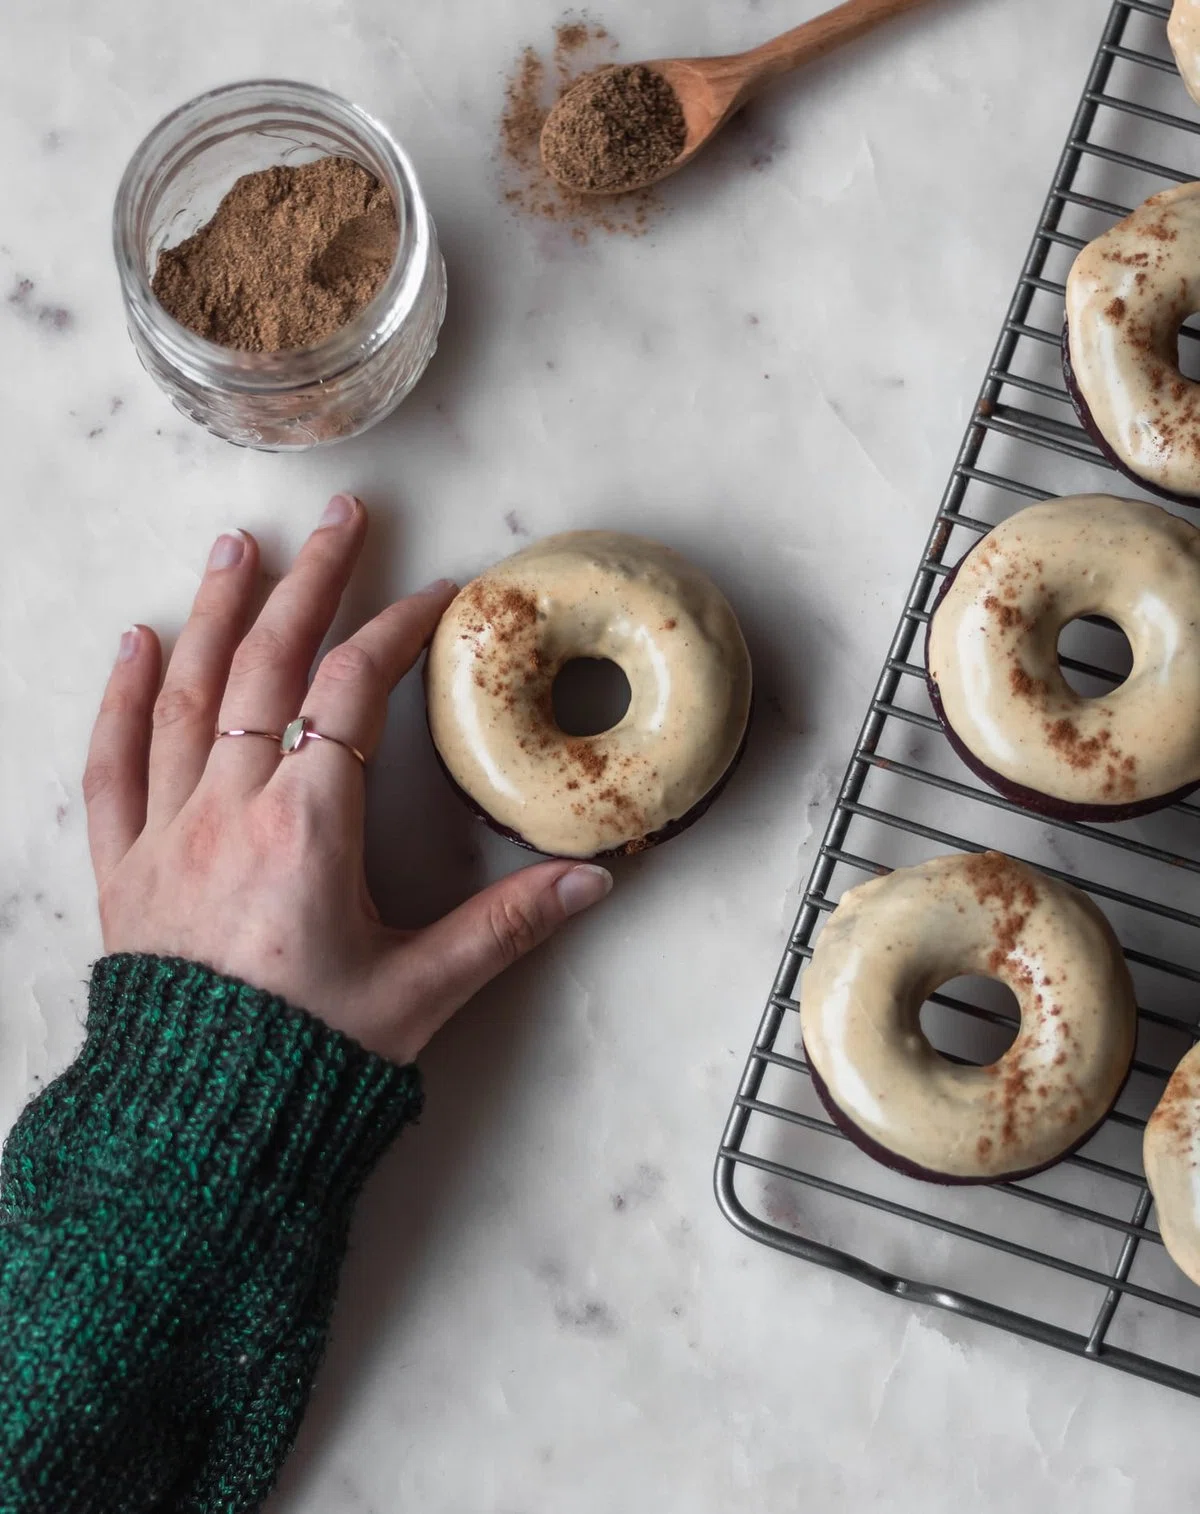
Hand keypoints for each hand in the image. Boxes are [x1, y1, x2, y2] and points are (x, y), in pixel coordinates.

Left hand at [83, 493, 612, 1064]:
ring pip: (186, 696)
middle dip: (309, 583)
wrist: (197, 1130)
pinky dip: (119, 699)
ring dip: (214, 613)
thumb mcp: (422, 992)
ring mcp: (164, 833)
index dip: (393, 632)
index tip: (433, 598)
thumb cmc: (309, 1061)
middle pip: (267, 667)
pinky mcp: (122, 867)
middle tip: (341, 517)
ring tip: (237, 545)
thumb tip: (595, 880)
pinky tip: (136, 644)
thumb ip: (508, 926)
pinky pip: (110, 765)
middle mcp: (228, 811)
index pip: (349, 694)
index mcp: (306, 830)